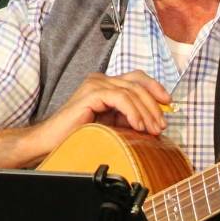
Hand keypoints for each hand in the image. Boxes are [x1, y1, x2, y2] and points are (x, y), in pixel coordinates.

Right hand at [32, 70, 170, 153]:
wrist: (52, 142)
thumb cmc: (77, 135)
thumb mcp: (111, 125)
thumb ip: (128, 118)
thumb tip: (153, 121)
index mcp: (105, 84)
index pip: (137, 78)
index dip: (155, 88)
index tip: (168, 104)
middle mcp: (101, 80)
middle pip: (138, 82)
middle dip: (154, 104)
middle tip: (161, 124)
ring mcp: (96, 84)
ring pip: (132, 91)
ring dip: (146, 111)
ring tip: (152, 129)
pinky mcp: (91, 93)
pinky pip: (120, 98)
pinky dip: (133, 112)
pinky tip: (138, 125)